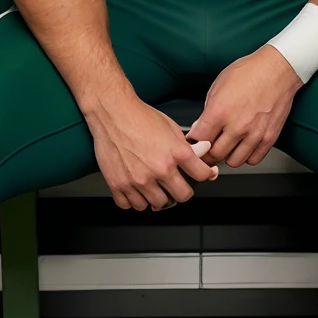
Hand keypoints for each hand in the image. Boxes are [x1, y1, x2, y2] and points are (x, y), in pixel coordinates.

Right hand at [86, 95, 218, 210]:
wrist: (112, 113)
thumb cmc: (139, 117)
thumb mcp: (171, 127)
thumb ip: (185, 146)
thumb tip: (199, 155)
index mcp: (176, 153)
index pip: (202, 175)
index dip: (205, 174)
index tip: (202, 175)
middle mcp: (159, 169)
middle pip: (182, 197)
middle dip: (181, 191)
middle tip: (176, 185)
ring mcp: (138, 180)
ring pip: (156, 205)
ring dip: (157, 198)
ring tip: (153, 187)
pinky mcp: (119, 184)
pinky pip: (130, 205)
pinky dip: (134, 200)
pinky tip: (135, 190)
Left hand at [186, 45, 302, 166]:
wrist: (277, 69)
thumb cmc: (249, 72)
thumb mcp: (218, 86)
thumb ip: (207, 112)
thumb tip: (200, 129)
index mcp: (219, 111)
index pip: (199, 140)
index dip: (194, 143)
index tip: (196, 142)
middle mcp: (236, 125)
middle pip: (215, 155)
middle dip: (208, 152)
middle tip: (209, 146)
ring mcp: (254, 133)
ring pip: (233, 162)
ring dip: (228, 156)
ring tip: (228, 145)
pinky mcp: (269, 137)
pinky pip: (253, 160)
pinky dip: (247, 156)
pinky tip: (244, 145)